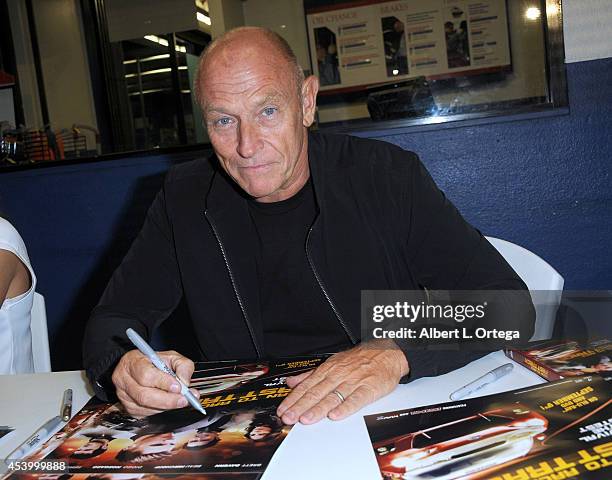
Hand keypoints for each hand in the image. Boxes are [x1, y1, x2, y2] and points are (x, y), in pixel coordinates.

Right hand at [112, 349, 199, 415]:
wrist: (140, 368)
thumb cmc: (154, 362)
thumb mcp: (171, 357)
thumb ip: (183, 366)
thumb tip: (185, 382)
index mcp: (132, 361)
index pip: (146, 374)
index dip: (163, 382)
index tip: (178, 387)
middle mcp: (123, 379)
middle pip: (144, 395)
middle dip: (167, 400)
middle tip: (183, 400)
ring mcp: (123, 395)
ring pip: (145, 407)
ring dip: (165, 406)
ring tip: (179, 401)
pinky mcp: (127, 407)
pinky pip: (145, 413)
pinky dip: (160, 410)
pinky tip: (167, 403)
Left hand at [277, 340, 408, 424]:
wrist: (386, 353)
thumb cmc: (358, 360)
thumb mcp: (332, 363)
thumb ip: (310, 375)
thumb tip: (291, 382)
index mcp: (328, 370)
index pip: (306, 386)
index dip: (293, 399)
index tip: (283, 410)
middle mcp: (338, 375)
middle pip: (316, 392)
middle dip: (300, 406)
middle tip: (289, 418)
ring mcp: (353, 381)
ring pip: (333, 396)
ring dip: (318, 408)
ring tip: (306, 419)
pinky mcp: (368, 388)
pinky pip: (356, 399)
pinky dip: (345, 407)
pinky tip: (336, 415)